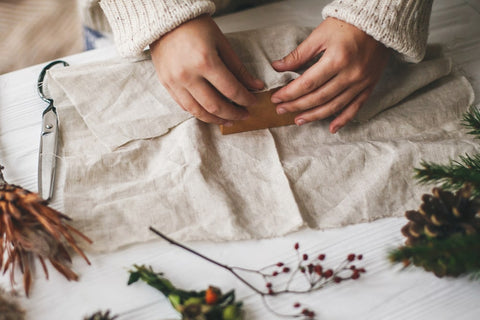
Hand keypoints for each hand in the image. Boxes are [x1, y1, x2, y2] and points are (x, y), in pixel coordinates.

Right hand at [150, 15, 263, 125]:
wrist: (164, 20)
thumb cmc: (195, 27)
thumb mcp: (221, 43)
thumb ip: (238, 68)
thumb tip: (255, 86)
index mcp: (205, 61)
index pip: (231, 90)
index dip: (245, 99)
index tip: (253, 102)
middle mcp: (188, 75)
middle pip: (215, 105)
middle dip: (233, 113)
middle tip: (244, 115)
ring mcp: (174, 82)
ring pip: (198, 111)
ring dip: (216, 119)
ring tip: (229, 120)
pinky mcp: (166, 84)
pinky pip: (184, 106)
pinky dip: (199, 112)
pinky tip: (210, 113)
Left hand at [271, 17, 389, 132]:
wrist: (378, 21)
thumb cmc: (348, 25)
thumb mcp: (320, 35)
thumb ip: (299, 54)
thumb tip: (278, 67)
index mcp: (336, 59)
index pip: (307, 83)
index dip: (289, 93)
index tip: (276, 98)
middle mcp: (350, 74)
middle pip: (319, 97)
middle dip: (297, 106)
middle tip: (281, 110)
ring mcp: (361, 82)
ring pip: (334, 106)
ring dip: (314, 116)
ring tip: (298, 120)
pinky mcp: (369, 85)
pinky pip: (355, 107)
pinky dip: (343, 119)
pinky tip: (331, 128)